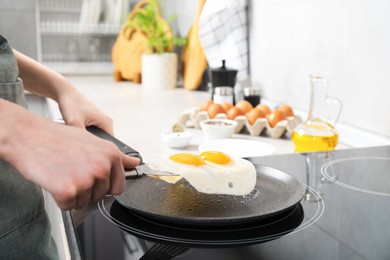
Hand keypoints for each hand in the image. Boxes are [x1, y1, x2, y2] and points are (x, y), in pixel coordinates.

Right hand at [1, 103, 139, 209]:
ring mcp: (86, 179)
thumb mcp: (93, 141)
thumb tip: (135, 163)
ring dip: (73, 194)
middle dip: (87, 190)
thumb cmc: (58, 137)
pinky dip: (60, 199)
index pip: (118, 186)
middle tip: (72, 172)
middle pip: (100, 196)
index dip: (104, 186)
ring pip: (84, 202)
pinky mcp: (69, 191)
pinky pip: (69, 206)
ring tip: (62, 173)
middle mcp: (102, 167)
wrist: (29, 135)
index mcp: (111, 155)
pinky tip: (55, 181)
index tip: (93, 180)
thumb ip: (116, 155)